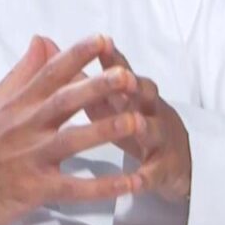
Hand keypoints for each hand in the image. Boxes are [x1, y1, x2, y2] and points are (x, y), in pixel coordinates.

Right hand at [0, 34, 146, 224]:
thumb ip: (23, 72)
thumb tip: (43, 39)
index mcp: (19, 104)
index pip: (50, 73)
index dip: (77, 55)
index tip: (103, 39)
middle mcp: (27, 126)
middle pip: (64, 102)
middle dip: (96, 88)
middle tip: (127, 76)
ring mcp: (32, 158)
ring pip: (71, 141)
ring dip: (103, 131)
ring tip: (135, 122)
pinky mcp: (36, 189)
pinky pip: (74, 188)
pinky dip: (103, 187)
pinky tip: (131, 182)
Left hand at [83, 39, 191, 202]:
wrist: (176, 159)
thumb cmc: (130, 121)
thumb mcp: (105, 100)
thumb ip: (80, 77)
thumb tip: (48, 48)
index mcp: (130, 93)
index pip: (122, 70)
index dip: (113, 57)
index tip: (102, 42)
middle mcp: (149, 110)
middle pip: (144, 94)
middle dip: (134, 86)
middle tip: (124, 79)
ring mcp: (160, 139)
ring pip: (154, 130)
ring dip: (145, 126)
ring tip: (135, 124)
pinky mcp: (164, 169)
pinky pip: (155, 173)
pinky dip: (146, 177)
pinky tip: (136, 183)